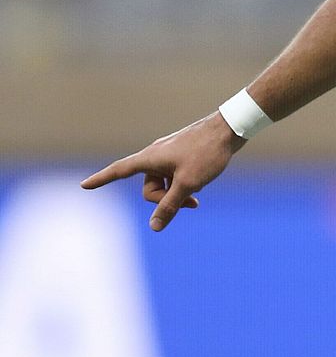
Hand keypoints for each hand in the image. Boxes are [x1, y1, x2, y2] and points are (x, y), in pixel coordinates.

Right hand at [81, 112, 242, 230]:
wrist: (230, 129)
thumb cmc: (207, 153)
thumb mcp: (188, 184)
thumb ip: (170, 206)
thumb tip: (154, 227)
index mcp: (149, 158)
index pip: (119, 171)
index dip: (101, 180)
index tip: (83, 185)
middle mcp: (155, 155)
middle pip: (149, 188)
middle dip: (166, 200)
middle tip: (191, 203)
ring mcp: (169, 155)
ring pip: (164, 185)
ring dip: (178, 194)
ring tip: (198, 194)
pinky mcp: (182, 155)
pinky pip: (175, 177)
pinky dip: (185, 185)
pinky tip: (202, 183)